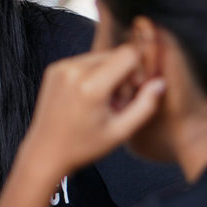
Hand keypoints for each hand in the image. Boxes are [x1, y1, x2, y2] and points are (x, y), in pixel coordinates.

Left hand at [20, 44, 165, 182]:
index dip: (138, 70)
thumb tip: (161, 82)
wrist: (45, 152)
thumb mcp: (120, 131)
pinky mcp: (54, 68)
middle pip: (115, 54)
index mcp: (91, 86)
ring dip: (108, 74)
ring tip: (102, 103)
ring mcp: (61, 67)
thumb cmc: (83, 146)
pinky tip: (88, 98)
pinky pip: (84, 61)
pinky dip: (92, 75)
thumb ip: (145, 105)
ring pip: (101, 57)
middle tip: (116, 103)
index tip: (133, 91)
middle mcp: (74, 70)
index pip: (128, 54)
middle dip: (123, 75)